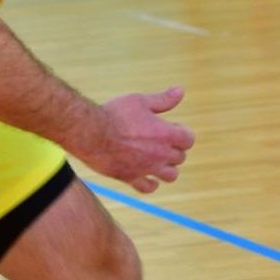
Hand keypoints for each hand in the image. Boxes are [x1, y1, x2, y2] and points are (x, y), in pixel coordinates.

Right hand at [79, 87, 194, 191]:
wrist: (91, 133)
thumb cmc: (115, 114)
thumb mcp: (140, 101)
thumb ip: (163, 100)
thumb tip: (181, 91)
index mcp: (166, 134)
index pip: (188, 140)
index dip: (182, 133)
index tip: (170, 127)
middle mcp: (161, 154)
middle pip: (180, 157)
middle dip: (174, 149)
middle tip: (159, 140)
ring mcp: (147, 168)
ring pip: (170, 175)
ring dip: (168, 168)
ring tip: (157, 159)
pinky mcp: (131, 178)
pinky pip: (148, 187)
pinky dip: (151, 183)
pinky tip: (146, 176)